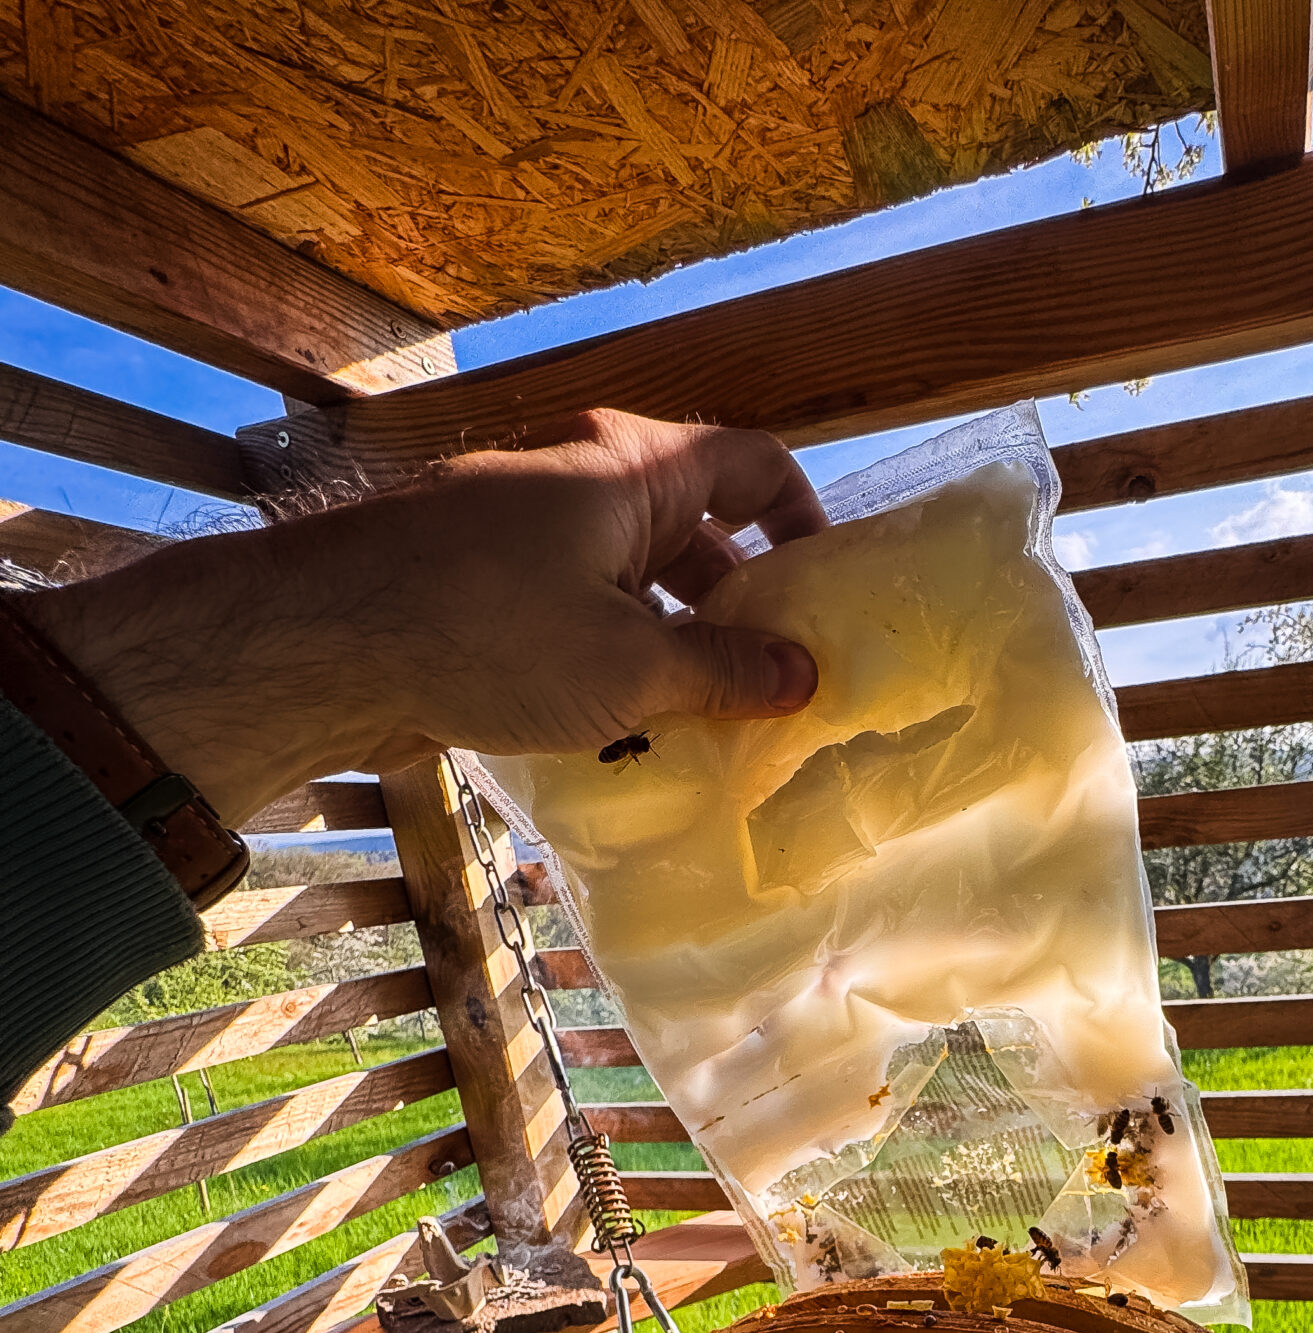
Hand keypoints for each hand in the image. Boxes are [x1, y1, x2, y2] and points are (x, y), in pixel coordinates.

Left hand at [18, 410, 828, 825]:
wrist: (324, 640)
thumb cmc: (491, 634)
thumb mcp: (633, 667)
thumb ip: (726, 670)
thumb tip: (802, 674)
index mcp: (636, 467)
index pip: (754, 464)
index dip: (803, 520)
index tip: (826, 591)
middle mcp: (581, 474)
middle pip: (692, 526)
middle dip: (737, 600)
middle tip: (769, 677)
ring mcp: (521, 521)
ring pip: (627, 573)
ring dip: (668, 638)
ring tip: (697, 720)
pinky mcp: (475, 574)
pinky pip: (569, 602)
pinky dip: (605, 651)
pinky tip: (611, 725)